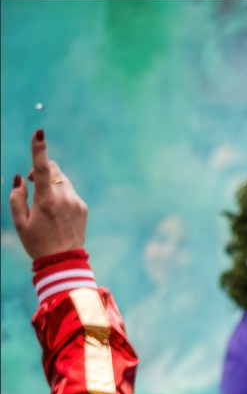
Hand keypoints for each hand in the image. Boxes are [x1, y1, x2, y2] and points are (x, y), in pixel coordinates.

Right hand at [8, 130, 87, 261]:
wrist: (64, 261)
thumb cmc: (37, 243)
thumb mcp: (20, 222)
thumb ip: (17, 197)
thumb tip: (21, 179)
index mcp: (47, 200)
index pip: (43, 169)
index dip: (39, 149)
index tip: (39, 132)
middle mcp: (65, 198)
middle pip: (54, 169)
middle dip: (41, 170)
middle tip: (31, 182)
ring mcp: (77, 202)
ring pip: (62, 180)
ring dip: (51, 183)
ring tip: (44, 203)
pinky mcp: (83, 207)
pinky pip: (70, 192)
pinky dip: (61, 194)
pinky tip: (56, 212)